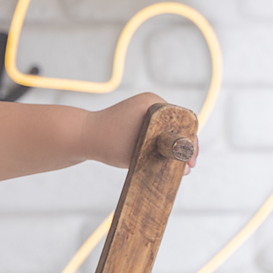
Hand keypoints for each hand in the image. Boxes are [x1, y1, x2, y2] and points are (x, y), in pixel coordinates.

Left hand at [84, 93, 200, 174]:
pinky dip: (162, 145)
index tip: (191, 162)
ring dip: (173, 148)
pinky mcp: (136, 119)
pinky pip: (157, 132)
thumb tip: (185, 169)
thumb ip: (163, 158)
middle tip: (187, 168)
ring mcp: (143, 110)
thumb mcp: (139, 153)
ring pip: (168, 131)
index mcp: (153, 103)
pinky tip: (166, 160)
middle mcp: (151, 103)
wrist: (81, 136)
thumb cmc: (107, 142)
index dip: (190, 143)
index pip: (183, 122)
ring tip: (179, 167)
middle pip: (178, 127)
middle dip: (183, 147)